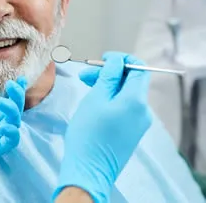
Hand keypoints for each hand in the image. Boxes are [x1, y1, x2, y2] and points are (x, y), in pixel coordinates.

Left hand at [0, 75, 27, 200]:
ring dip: (14, 111)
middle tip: (14, 84)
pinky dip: (13, 131)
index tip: (17, 78)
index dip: (9, 91)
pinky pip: (9, 142)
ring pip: (12, 124)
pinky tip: (4, 123)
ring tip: (2, 101)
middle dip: (16, 97)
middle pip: (9, 110)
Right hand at [53, 52, 151, 202]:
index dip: (121, 59)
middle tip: (85, 74)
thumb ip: (108, 77)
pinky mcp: (131, 131)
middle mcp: (143, 110)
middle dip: (109, 73)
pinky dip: (111, 99)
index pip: (138, 68)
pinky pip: (125, 107)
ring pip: (126, 94)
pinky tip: (94, 101)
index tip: (102, 59)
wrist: (89, 169)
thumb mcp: (95, 99)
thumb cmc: (88, 133)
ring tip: (85, 86)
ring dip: (108, 85)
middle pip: (131, 81)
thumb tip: (117, 61)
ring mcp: (139, 122)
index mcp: (136, 100)